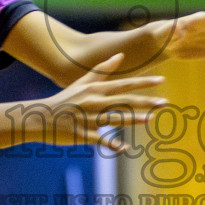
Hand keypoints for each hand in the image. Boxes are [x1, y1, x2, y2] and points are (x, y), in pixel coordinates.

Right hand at [39, 54, 166, 151]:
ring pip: (115, 118)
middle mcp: (94, 102)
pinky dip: (112, 144)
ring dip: (134, 119)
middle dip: (145, 101)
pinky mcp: (81, 134)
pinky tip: (125, 148)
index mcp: (95, 89)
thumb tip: (120, 55)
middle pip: (124, 100)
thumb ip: (102, 69)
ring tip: (152, 120)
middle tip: (165, 103)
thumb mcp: (82, 82)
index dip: (143, 82)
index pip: (124, 84)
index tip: (161, 80)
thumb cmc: (64, 100)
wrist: (40, 117)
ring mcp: (88, 118)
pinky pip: (99, 140)